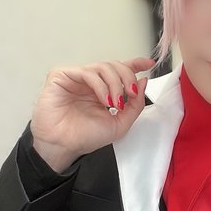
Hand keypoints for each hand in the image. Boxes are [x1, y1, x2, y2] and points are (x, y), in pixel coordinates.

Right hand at [30, 57, 156, 171]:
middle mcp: (90, 82)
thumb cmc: (85, 137)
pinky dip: (100, 85)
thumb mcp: (120, 124)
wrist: (63, 146)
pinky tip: (103, 100)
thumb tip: (143, 81)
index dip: (135, 64)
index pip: (120, 70)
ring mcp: (76, 78)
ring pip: (103, 67)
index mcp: (103, 90)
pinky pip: (87, 72)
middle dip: (127, 78)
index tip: (149, 64)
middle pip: (115, 65)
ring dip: (115, 84)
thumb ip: (135, 104)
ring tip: (115, 103)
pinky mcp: (61, 76)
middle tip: (130, 95)